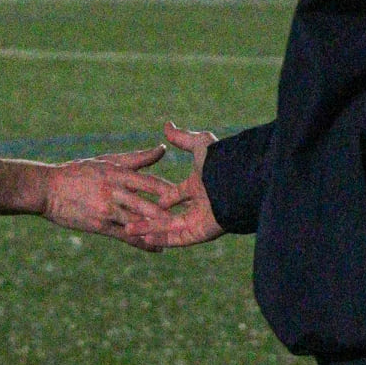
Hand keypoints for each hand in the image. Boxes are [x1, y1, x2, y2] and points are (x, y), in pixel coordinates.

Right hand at [42, 146, 182, 249]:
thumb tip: (162, 149)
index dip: (168, 189)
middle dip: (168, 213)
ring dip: (158, 230)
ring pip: (137, 222)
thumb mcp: (107, 161)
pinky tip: (157, 248)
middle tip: (189, 217)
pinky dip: (142, 243)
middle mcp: (113, 191)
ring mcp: (106, 210)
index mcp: (116, 173)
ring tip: (177, 236)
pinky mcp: (99, 225)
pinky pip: (125, 237)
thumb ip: (136, 159)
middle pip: (146, 204)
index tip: (187, 193)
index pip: (149, 182)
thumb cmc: (78, 172)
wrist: (47, 189)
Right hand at [119, 123, 226, 248]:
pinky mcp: (200, 233)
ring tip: (128, 230)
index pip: (176, 194)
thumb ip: (182, 138)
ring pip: (169, 228)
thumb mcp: (199, 145)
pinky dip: (161, 239)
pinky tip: (144, 238)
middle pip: (170, 213)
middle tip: (129, 216)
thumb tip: (167, 125)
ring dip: (149, 229)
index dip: (162, 196)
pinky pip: (178, 238)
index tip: (144, 197)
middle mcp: (199, 205)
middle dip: (150, 215)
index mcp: (199, 187)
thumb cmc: (221, 162)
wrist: (237, 182)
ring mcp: (199, 221)